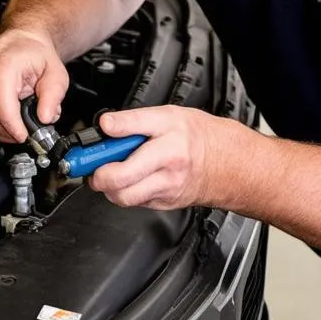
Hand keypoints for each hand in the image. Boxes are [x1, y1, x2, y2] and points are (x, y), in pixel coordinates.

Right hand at [0, 27, 68, 142]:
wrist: (23, 40)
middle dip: (3, 130)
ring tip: (12, 134)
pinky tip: (1, 127)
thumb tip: (46, 118)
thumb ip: (53, 96)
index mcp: (6, 60)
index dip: (12, 124)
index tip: (23, 135)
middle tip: (20, 136)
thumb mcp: (56, 73)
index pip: (2, 101)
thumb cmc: (37, 54)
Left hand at [89, 105, 233, 209]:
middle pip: (120, 178)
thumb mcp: (168, 115)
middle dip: (98, 173)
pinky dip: (126, 192)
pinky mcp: (164, 203)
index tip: (99, 132)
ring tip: (111, 172)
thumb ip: (134, 120)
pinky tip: (131, 179)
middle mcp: (168, 166)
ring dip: (109, 187)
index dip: (110, 131)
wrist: (226, 163)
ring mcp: (166, 189)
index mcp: (169, 138)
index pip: (134, 131)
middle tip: (94, 164)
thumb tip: (106, 124)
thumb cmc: (196, 137)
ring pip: (123, 197)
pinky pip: (134, 202)